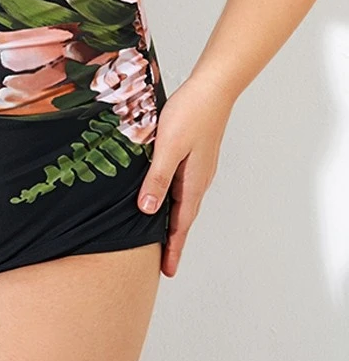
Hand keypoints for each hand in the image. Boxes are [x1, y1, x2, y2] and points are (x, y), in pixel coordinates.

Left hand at [137, 81, 232, 278]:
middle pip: (184, 217)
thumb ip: (158, 178)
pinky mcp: (196, 154)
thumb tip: (147, 210)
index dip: (173, 248)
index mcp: (193, 182)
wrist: (213, 88)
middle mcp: (198, 178)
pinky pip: (183, 185)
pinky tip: (164, 195)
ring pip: (184, 201)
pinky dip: (174, 199)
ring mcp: (199, 167)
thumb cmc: (190, 114)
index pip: (181, 224)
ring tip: (162, 236)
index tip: (167, 272)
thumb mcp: (168, 148)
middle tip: (164, 263)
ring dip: (174, 220)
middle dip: (174, 241)